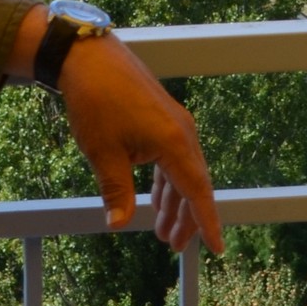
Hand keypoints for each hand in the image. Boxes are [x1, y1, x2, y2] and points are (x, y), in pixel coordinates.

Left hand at [57, 32, 224, 255]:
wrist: (89, 58)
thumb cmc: (97, 101)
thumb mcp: (104, 154)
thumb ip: (117, 192)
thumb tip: (119, 224)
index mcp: (174, 143)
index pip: (197, 191)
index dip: (207, 222)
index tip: (217, 247)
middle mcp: (183, 133)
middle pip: (194, 184)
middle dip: (186, 218)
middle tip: (173, 245)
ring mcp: (175, 124)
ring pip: (183, 171)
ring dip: (175, 201)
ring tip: (162, 229)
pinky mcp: (163, 118)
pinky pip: (173, 157)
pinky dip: (167, 180)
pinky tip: (156, 196)